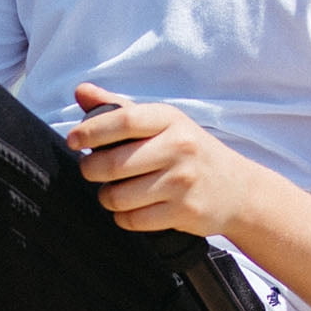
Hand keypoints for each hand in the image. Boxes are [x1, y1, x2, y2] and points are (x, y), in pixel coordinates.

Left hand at [66, 82, 258, 235]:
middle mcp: (179, 148)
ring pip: (118, 196)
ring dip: (106, 197)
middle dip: (91, 170)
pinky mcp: (184, 212)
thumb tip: (80, 90)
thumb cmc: (189, 151)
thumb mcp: (161, 123)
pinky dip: (123, 217)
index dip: (91, 131)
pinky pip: (132, 220)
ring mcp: (183, 182)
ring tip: (115, 190)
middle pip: (113, 164)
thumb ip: (118, 108)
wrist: (237, 190)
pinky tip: (132, 208)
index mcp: (170, 120)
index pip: (123, 120)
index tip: (73, 140)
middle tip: (92, 170)